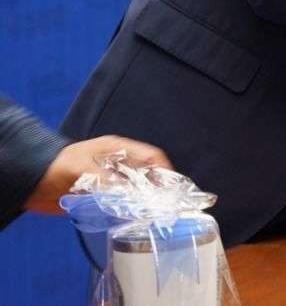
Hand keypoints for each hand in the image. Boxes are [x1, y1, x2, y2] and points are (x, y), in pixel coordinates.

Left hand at [25, 136, 171, 213]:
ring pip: (136, 189)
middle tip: (164, 204)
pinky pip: (122, 202)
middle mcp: (118, 164)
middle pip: (147, 174)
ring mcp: (110, 180)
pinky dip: (128, 209)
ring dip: (143, 200)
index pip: (150, 156)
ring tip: (152, 213)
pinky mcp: (102, 196)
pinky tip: (133, 217)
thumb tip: (129, 195)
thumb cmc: (56, 166)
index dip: (164, 169)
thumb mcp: (82, 169)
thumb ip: (105, 180)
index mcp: (118, 149)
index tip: (171, 186)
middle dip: (156, 188)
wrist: (32, 182)